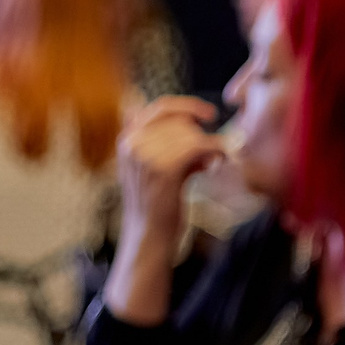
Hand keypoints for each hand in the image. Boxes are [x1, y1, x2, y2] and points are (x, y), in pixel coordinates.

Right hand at [117, 95, 223, 241]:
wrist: (149, 238)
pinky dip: (214, 151)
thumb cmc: (158, 207)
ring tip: (211, 164)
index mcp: (127, 139)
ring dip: (209, 147)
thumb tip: (197, 124)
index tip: (209, 114)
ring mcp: (144, 155)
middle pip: (180, 122)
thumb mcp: (158, 169)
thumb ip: (170, 145)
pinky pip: (197, 146)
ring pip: (190, 134)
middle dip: (201, 136)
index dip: (188, 107)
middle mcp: (132, 143)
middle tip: (212, 155)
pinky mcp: (162, 170)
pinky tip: (217, 163)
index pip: (160, 108)